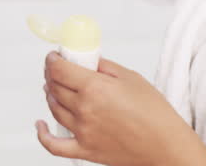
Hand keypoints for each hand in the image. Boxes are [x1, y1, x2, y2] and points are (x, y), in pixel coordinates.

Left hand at [38, 52, 205, 165]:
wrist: (165, 145)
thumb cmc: (155, 113)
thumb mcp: (130, 77)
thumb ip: (104, 67)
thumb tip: (87, 60)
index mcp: (94, 88)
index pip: (59, 69)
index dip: (52, 60)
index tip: (54, 56)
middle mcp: (84, 110)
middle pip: (54, 87)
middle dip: (51, 74)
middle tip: (56, 69)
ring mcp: (82, 131)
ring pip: (54, 108)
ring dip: (50, 95)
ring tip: (54, 88)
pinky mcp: (85, 150)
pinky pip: (54, 145)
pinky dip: (42, 135)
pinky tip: (40, 125)